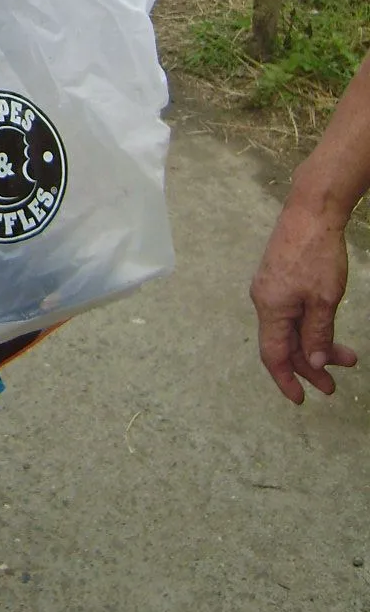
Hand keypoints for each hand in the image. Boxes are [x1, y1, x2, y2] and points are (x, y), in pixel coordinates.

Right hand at [249, 199, 357, 402]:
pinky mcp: (279, 277)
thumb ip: (317, 333)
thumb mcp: (325, 300)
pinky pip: (291, 312)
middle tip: (335, 384)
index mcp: (270, 308)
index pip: (273, 355)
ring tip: (347, 355)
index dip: (286, 380)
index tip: (301, 399)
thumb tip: (313, 362)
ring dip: (316, 344)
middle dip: (311, 365)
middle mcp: (265, 300)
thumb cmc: (317, 254)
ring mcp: (270, 287)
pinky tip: (327, 327)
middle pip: (285, 343)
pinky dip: (310, 326)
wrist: (311, 212)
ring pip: (291, 328)